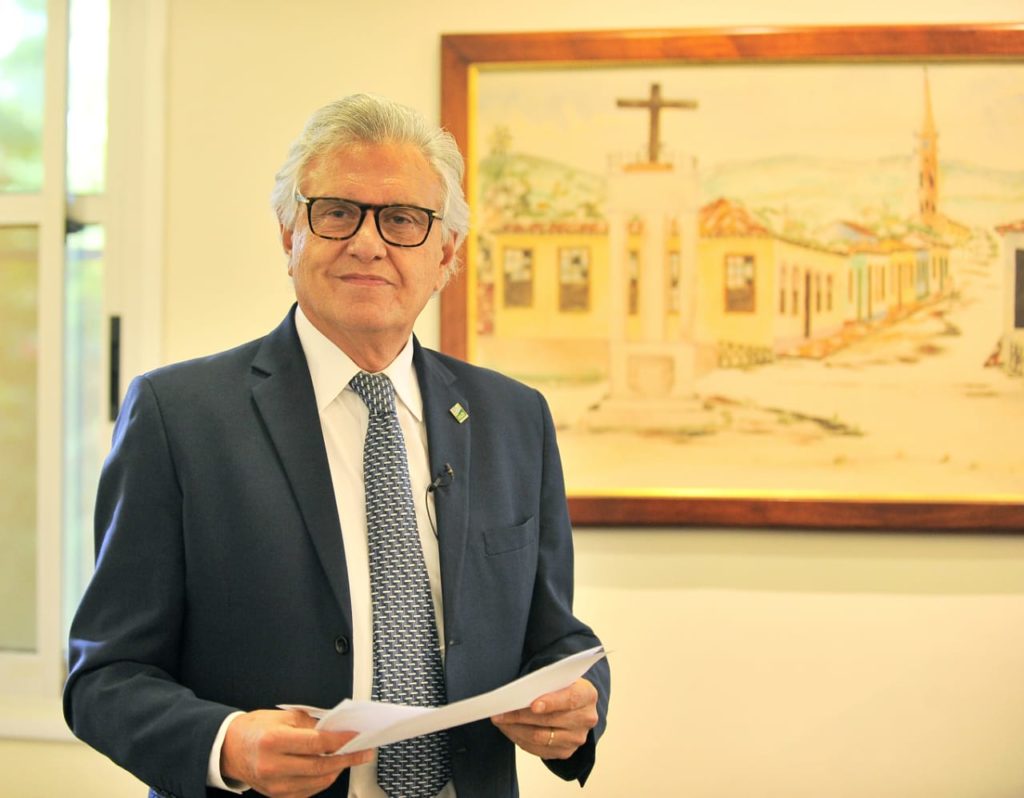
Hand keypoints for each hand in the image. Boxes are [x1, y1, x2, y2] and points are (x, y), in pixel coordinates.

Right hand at [220, 709, 373, 797]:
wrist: (230, 749)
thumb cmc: (256, 729)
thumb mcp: (283, 717)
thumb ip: (311, 723)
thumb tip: (336, 729)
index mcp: (273, 741)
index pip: (315, 744)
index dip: (340, 740)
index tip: (357, 736)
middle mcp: (272, 766)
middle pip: (319, 766)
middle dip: (347, 758)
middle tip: (364, 751)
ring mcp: (274, 785)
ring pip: (317, 781)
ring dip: (338, 770)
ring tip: (351, 758)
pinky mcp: (277, 796)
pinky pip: (308, 791)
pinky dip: (323, 780)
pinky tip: (332, 769)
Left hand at [491, 677, 597, 760]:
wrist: (574, 705)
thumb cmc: (561, 686)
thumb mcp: (558, 677)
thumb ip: (544, 682)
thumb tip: (516, 692)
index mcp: (588, 695)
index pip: (570, 699)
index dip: (551, 702)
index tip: (533, 705)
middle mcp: (586, 719)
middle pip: (550, 720)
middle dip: (521, 716)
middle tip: (500, 712)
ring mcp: (577, 738)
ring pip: (541, 738)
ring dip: (516, 729)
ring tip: (499, 720)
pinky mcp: (565, 752)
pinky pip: (538, 750)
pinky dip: (519, 739)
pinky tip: (508, 729)